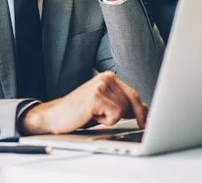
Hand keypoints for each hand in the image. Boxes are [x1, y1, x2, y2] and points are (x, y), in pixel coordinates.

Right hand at [18, 71, 148, 134]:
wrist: (55, 116)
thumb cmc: (80, 112)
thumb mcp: (105, 107)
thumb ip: (124, 104)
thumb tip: (145, 108)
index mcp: (109, 77)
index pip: (134, 94)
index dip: (141, 111)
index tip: (145, 123)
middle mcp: (106, 77)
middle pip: (131, 103)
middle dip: (121, 115)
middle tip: (100, 115)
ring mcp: (101, 85)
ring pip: (123, 110)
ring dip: (110, 118)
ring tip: (94, 114)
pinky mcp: (96, 96)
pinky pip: (116, 115)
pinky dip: (106, 121)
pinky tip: (92, 115)